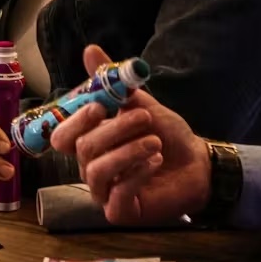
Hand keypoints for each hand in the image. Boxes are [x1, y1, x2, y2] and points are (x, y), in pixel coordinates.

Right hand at [50, 45, 211, 224]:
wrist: (198, 165)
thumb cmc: (165, 135)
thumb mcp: (140, 103)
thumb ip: (112, 82)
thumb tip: (90, 50)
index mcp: (88, 143)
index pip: (61, 135)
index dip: (75, 121)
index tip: (101, 105)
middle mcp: (90, 167)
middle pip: (82, 149)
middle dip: (113, 130)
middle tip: (143, 117)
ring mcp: (103, 192)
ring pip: (96, 171)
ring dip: (128, 151)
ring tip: (155, 141)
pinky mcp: (120, 211)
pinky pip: (117, 193)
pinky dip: (137, 173)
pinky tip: (156, 160)